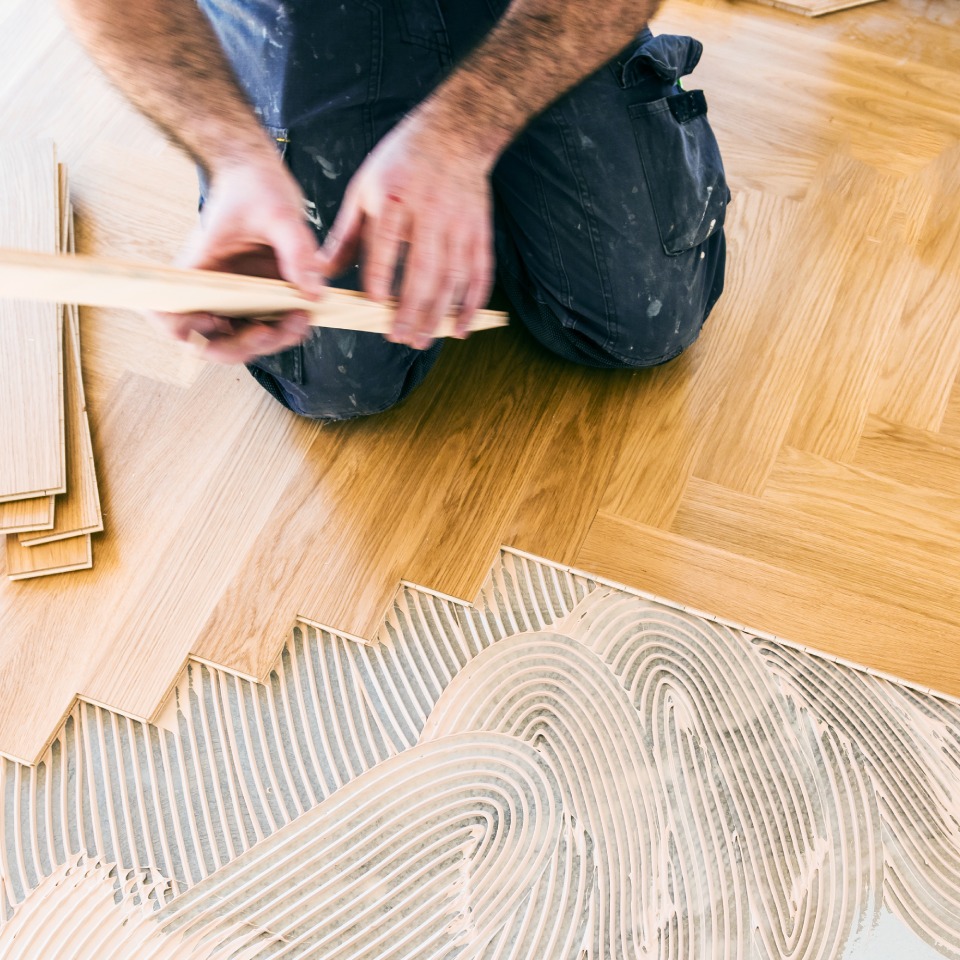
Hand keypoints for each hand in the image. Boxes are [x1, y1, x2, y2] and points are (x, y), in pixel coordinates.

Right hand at [155, 159, 325, 363]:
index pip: (171, 316)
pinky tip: (307, 310)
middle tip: (272, 330)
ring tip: (301, 316)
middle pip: (213, 343)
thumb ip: (296, 251)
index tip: (215, 323)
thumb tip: (313, 293)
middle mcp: (211, 292)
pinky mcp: (259, 300)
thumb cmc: (253, 186)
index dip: (187, 331)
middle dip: (245, 346)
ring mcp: (236, 300)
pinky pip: (269, 328)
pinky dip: (288, 329)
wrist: (261, 175)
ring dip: (273, 341)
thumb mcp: (278, 211)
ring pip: (245, 342)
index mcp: (196, 270)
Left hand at [319, 112, 495, 349]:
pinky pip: (479, 273)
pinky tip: (461, 327)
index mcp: (393, 197)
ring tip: (424, 339)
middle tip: (399, 338)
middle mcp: (429, 212)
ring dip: (439, 314)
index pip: (385, 242)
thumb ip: (346, 235)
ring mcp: (458, 224)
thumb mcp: (364, 189)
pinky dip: (472, 304)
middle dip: (411, 309)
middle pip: (422, 269)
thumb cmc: (402, 162)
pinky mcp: (479, 232)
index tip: (373, 304)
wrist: (455, 133)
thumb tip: (321, 274)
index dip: (380, 275)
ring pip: (452, 278)